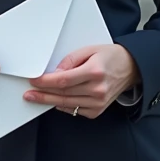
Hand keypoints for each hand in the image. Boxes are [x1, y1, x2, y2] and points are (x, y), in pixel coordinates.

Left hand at [23, 44, 140, 118]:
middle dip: (43, 93)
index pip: (64, 80)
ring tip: (36, 98)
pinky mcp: (98, 110)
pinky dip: (63, 106)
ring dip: (49, 101)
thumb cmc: (110, 57)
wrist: (130, 68)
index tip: (34, 80)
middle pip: (63, 94)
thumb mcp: (90, 49)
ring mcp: (98, 102)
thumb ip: (70, 60)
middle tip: (29, 93)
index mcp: (95, 72)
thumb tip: (55, 72)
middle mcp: (97, 89)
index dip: (46, 82)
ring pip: (67, 104)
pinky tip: (54, 101)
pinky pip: (75, 110)